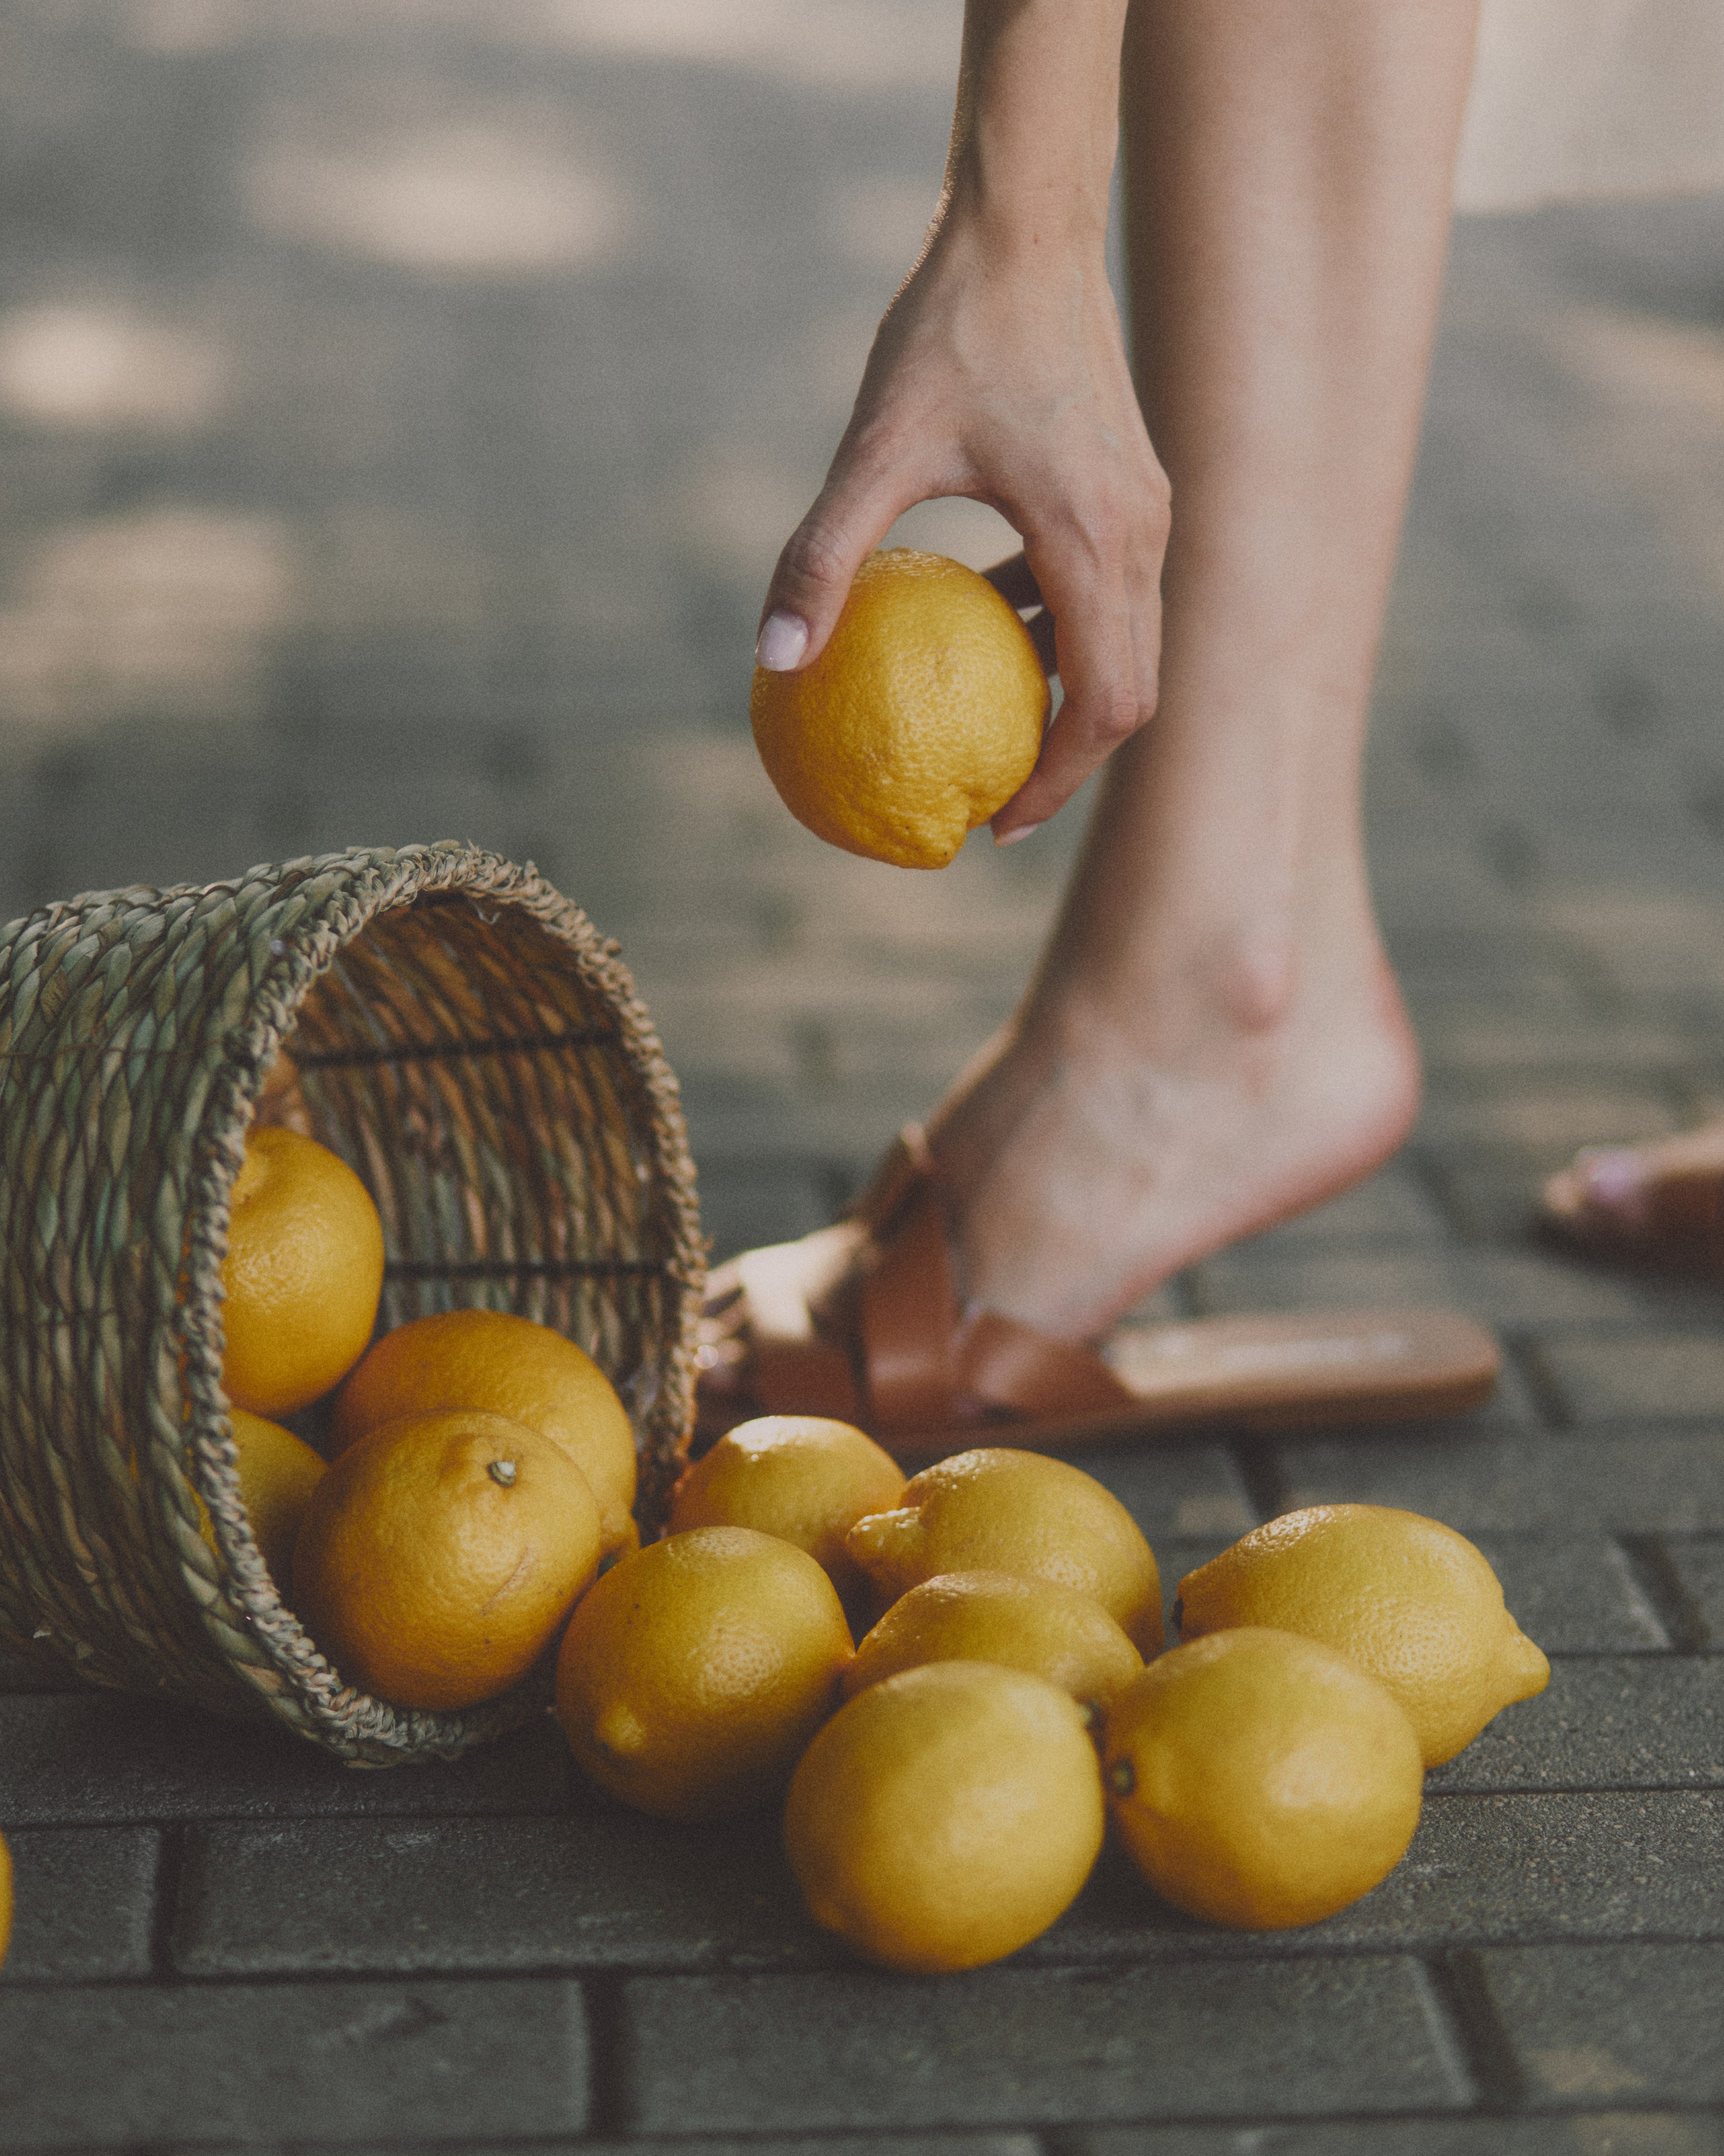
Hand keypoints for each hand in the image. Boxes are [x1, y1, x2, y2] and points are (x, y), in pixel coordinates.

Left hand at [755, 207, 1169, 841]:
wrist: (1024, 226)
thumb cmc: (948, 329)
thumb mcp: (871, 449)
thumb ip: (821, 556)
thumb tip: (771, 657)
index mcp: (1097, 541)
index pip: (1105, 703)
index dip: (1059, 780)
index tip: (996, 820)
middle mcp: (1141, 534)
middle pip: (1130, 691)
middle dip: (1069, 759)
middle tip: (994, 797)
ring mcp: (1146, 508)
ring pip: (1125, 640)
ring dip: (1065, 690)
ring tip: (992, 722)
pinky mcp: (1132, 485)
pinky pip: (1107, 587)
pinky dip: (1057, 623)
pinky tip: (984, 611)